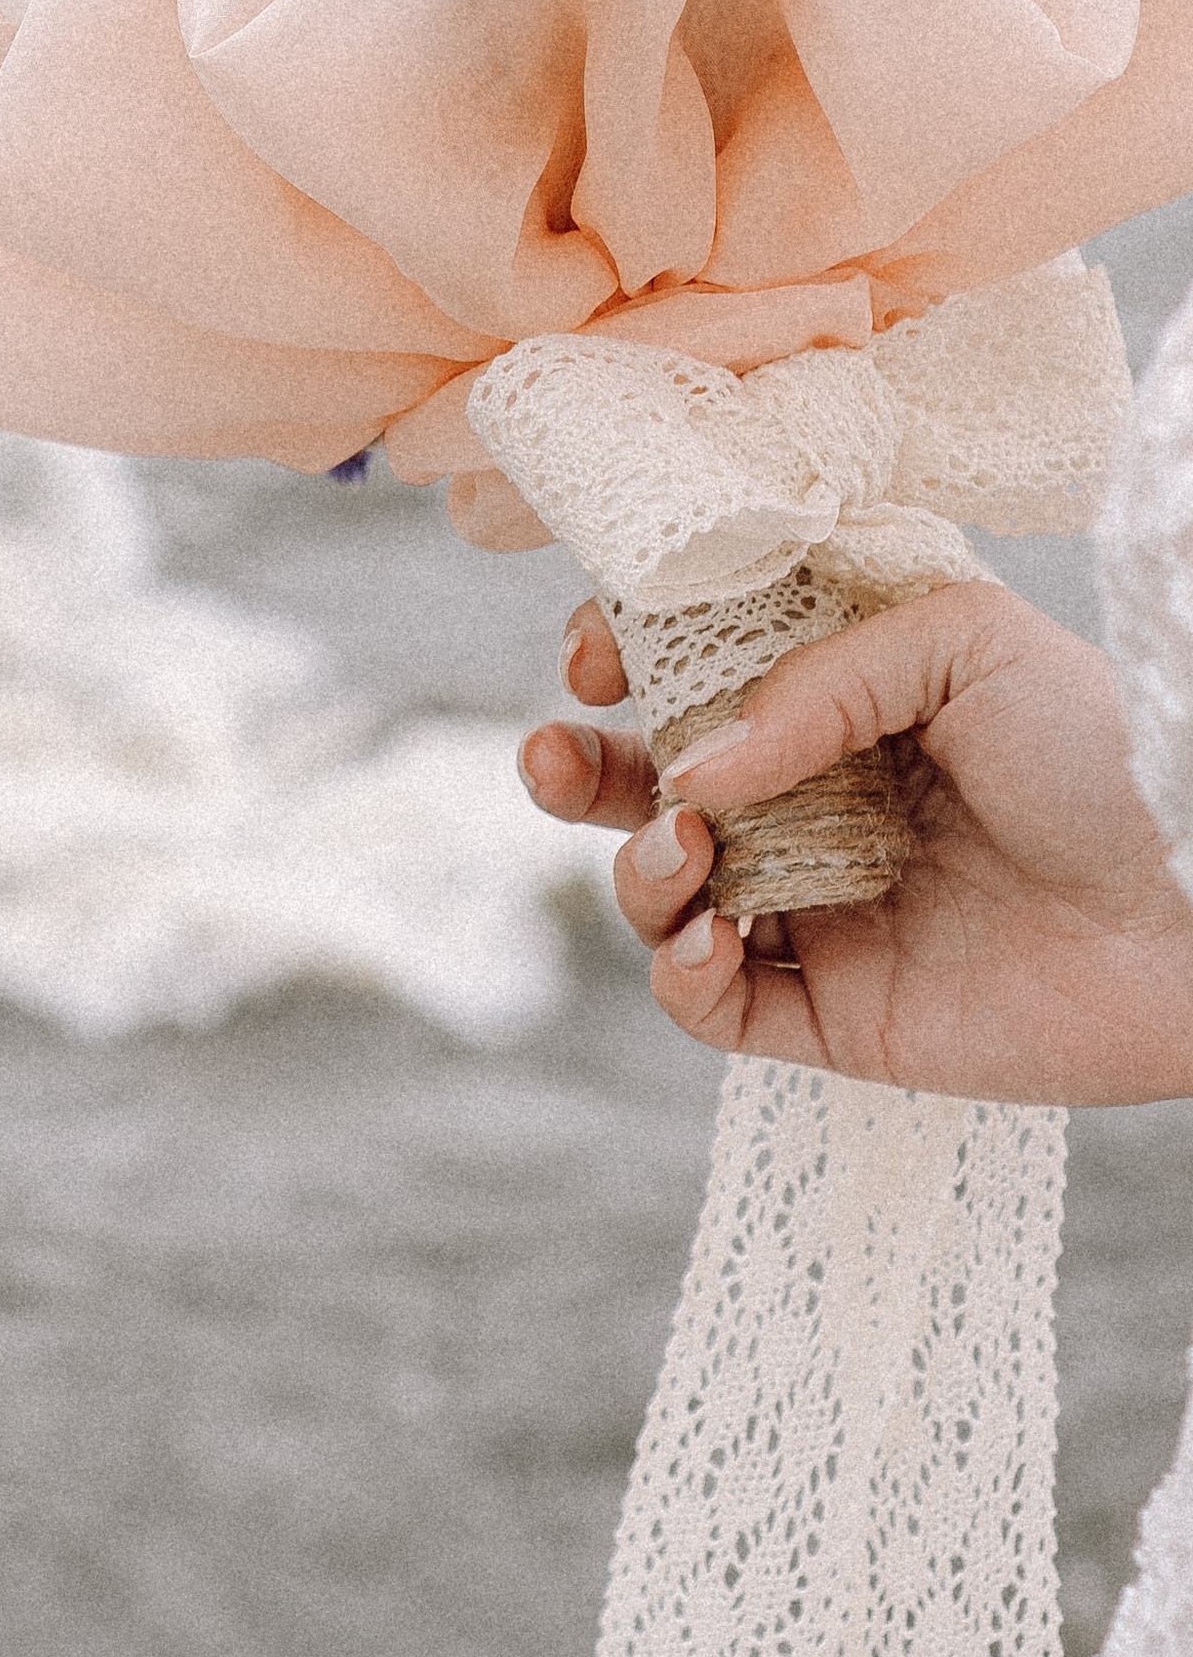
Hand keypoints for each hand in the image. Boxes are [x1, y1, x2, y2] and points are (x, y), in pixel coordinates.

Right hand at [520, 583, 1192, 1106]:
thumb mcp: (964, 643)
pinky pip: (716, 1007)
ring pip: (663, 895)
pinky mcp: (838, 1014)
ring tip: (686, 852)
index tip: (594, 660)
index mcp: (841, 702)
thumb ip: (813, 681)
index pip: (695, 676)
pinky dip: (683, 974)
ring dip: (638, 870)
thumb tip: (694, 769)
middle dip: (573, 768)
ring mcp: (821, 909)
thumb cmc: (1106, 753)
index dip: (623, 662)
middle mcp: (817, 802)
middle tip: (549, 754)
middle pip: (648, 786)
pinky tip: (712, 937)